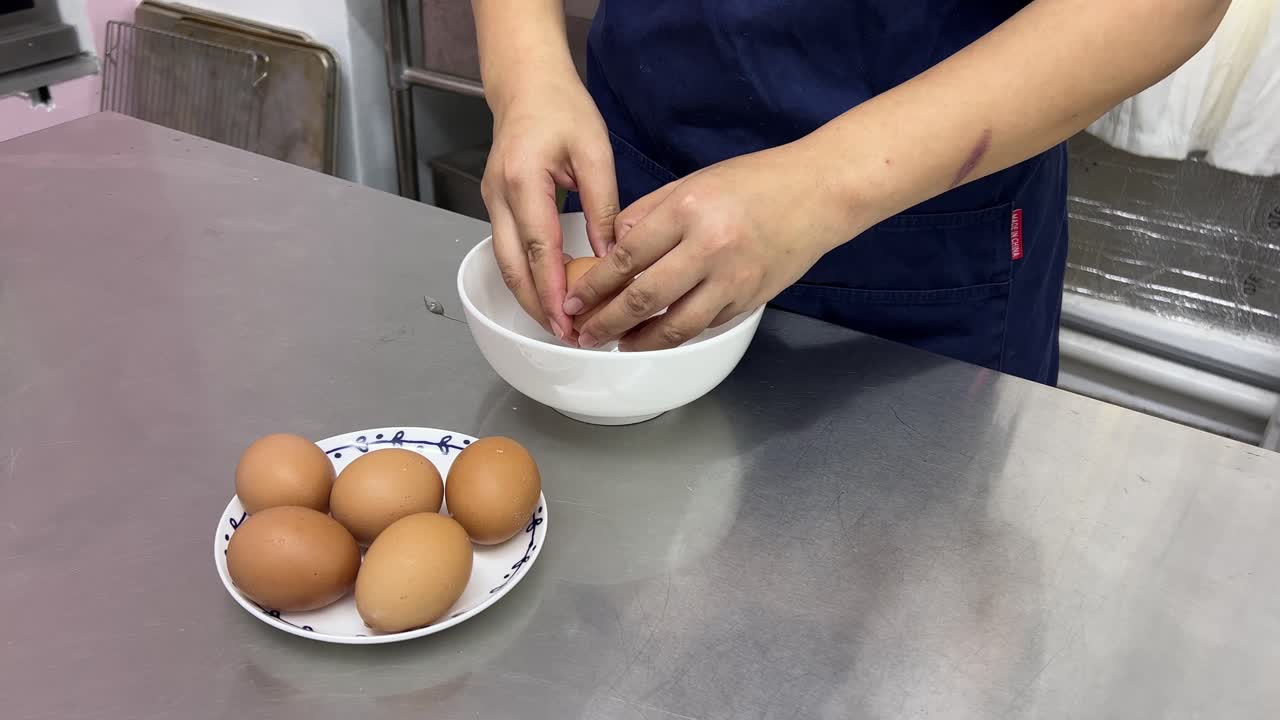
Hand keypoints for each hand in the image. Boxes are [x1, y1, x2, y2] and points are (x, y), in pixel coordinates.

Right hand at [480, 75, 618, 341]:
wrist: (527, 83)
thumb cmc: (562, 108)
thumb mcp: (595, 153)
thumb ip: (603, 207)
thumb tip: (613, 258)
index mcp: (523, 181)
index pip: (537, 248)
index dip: (552, 291)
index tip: (568, 321)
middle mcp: (499, 196)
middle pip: (511, 267)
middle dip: (536, 306)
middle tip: (566, 336)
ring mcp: (492, 202)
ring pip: (505, 263)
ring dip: (530, 297)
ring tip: (560, 324)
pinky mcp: (497, 205)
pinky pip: (508, 250)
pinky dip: (527, 276)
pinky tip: (550, 293)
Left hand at [564, 144, 854, 350]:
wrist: (819, 193)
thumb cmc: (755, 182)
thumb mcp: (693, 183)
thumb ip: (648, 214)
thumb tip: (611, 247)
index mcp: (688, 211)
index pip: (626, 256)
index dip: (595, 285)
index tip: (574, 300)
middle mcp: (709, 248)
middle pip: (644, 298)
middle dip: (606, 321)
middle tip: (583, 332)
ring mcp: (732, 279)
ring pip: (674, 326)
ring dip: (639, 340)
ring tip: (616, 343)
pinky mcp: (749, 300)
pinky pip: (703, 324)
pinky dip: (676, 333)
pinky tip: (656, 334)